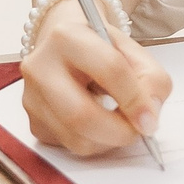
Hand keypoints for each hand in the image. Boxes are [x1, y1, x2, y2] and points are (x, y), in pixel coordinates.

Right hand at [20, 0, 172, 156]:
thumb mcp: (132, 52)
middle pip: (81, 115)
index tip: (150, 118)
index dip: (135, 98)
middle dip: (119, 131)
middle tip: (138, 131)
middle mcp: (41, 66)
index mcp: (67, 36)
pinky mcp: (34, 122)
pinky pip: (69, 147)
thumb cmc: (100, 49)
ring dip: (109, 141)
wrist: (67, 48)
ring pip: (76, 138)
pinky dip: (94, 143)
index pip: (109, 69)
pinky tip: (98, 123)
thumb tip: (148, 117)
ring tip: (119, 123)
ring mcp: (32, 97)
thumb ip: (151, 80)